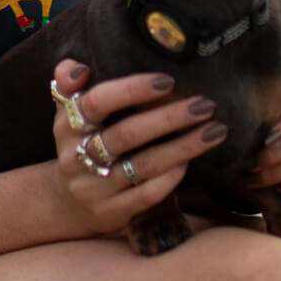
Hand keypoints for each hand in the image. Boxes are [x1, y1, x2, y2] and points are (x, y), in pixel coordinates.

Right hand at [49, 58, 227, 238]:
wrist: (66, 203)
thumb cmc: (78, 144)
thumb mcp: (67, 112)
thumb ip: (69, 82)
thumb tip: (78, 67)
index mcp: (67, 124)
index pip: (98, 102)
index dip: (132, 90)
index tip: (167, 81)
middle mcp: (76, 156)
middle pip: (127, 134)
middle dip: (169, 118)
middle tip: (205, 105)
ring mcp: (94, 187)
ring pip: (143, 165)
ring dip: (182, 147)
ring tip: (214, 131)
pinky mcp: (111, 212)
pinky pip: (146, 194)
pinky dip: (170, 177)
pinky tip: (190, 162)